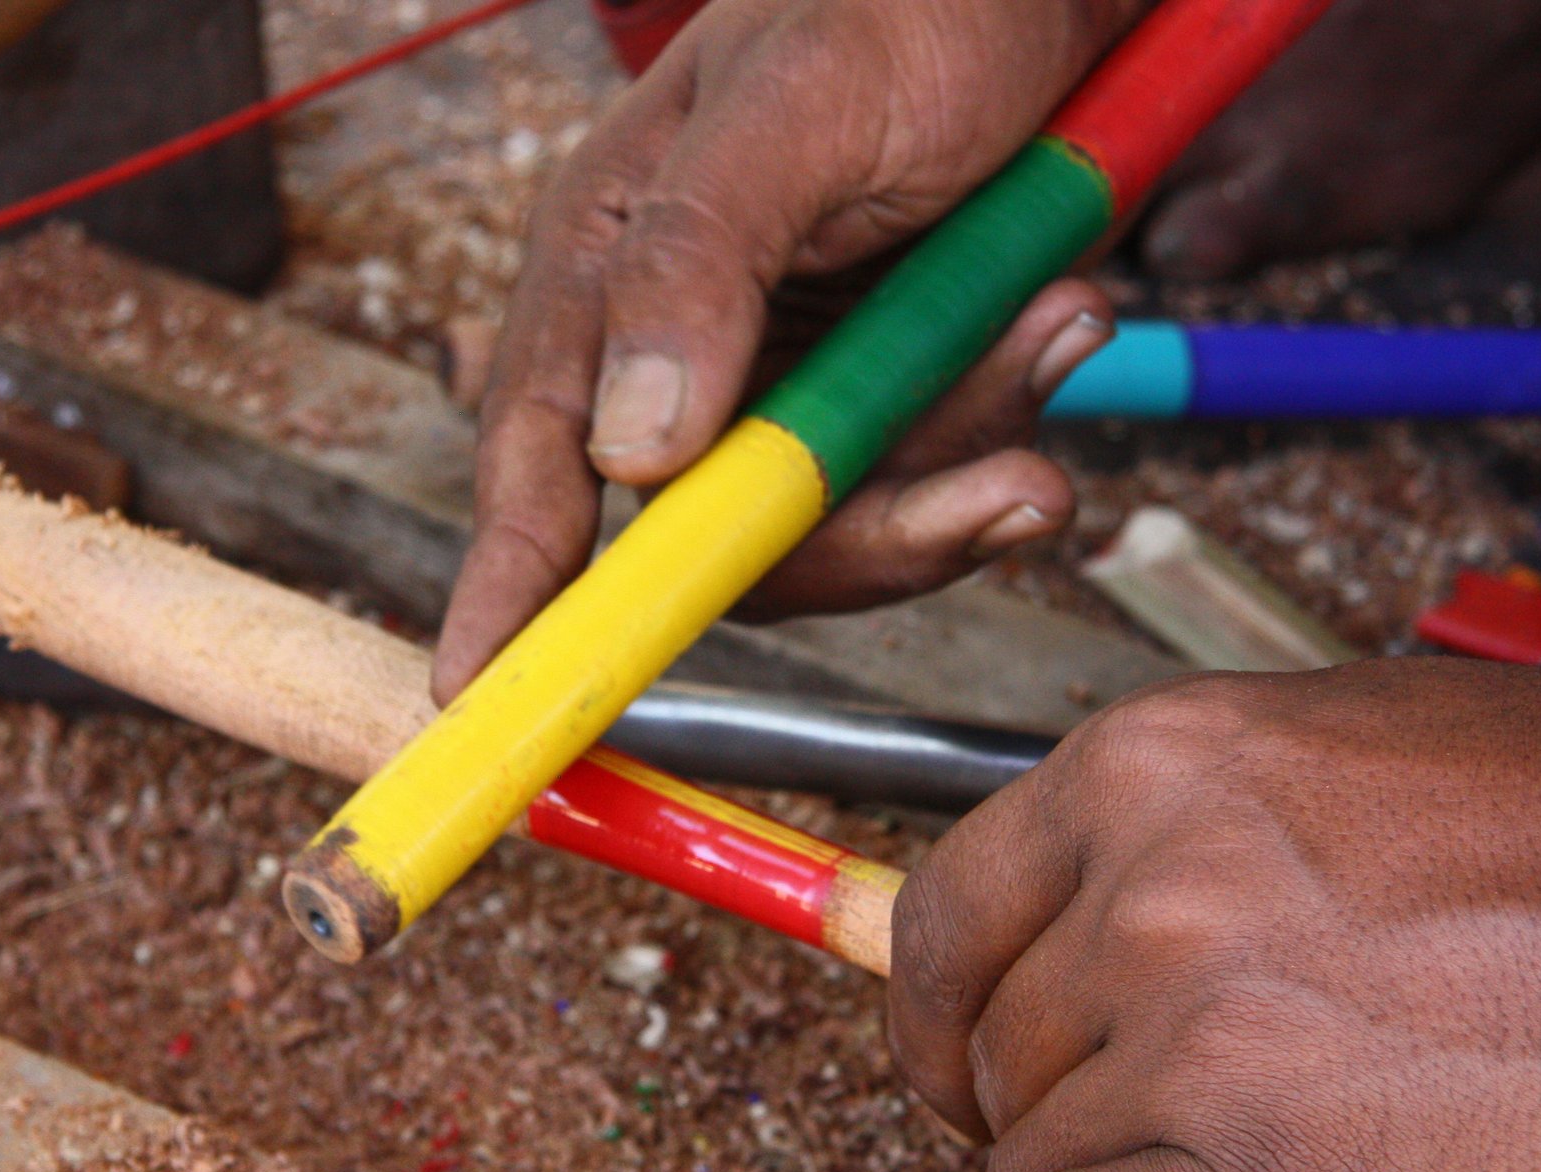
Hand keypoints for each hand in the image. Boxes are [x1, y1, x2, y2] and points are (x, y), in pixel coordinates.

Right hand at [433, 0, 1135, 696]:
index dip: (512, 592)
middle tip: (1007, 482)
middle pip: (725, 544)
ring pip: (849, 527)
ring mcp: (791, 380)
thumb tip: (626, 451)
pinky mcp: (887, 394)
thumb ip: (696, 265)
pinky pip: (934, 481)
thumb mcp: (795, 107)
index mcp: (608, 264)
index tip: (478, 695)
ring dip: (974, 444)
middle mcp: (685, 346)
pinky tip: (1062, 311)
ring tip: (1062, 313)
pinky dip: (1012, 419)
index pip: (536, 462)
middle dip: (876, 526)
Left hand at [882, 567, 1540, 1171]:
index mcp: (1165, 767)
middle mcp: (1153, 894)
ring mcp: (1196, 1046)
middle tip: (1112, 1156)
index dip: (947, 1018)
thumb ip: (1208, 837)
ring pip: (1026, 1170)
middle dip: (1032, 1120)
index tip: (966, 1069)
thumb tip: (1114, 924)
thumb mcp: (1353, 760)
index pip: (954, 915)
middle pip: (1000, 1057)